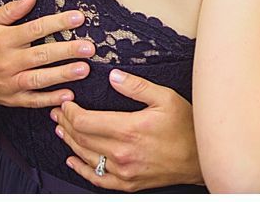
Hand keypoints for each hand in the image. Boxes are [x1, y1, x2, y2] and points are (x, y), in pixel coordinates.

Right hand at [0, 0, 93, 107]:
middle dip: (67, 51)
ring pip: (39, 79)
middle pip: (41, 55)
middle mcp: (7, 62)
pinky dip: (50, 99)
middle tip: (89, 48)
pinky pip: (33, 100)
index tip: (79, 17)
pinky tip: (68, 95)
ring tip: (84, 70)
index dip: (58, 22)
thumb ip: (11, 10)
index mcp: (3, 40)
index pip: (35, 29)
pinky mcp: (11, 98)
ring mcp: (9, 82)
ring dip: (63, 75)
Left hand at [53, 70, 202, 190]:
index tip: (67, 102)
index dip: (70, 111)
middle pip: (81, 138)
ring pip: (85, 157)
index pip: (85, 122)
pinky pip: (96, 179)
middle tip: (58, 112)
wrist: (201, 159)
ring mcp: (124, 171)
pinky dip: (80, 169)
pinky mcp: (127, 183)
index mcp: (129, 130)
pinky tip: (73, 159)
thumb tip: (113, 76)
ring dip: (69, 142)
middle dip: (66, 123)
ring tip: (62, 129)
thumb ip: (137, 86)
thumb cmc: (187, 127)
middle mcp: (122, 153)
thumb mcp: (166, 98)